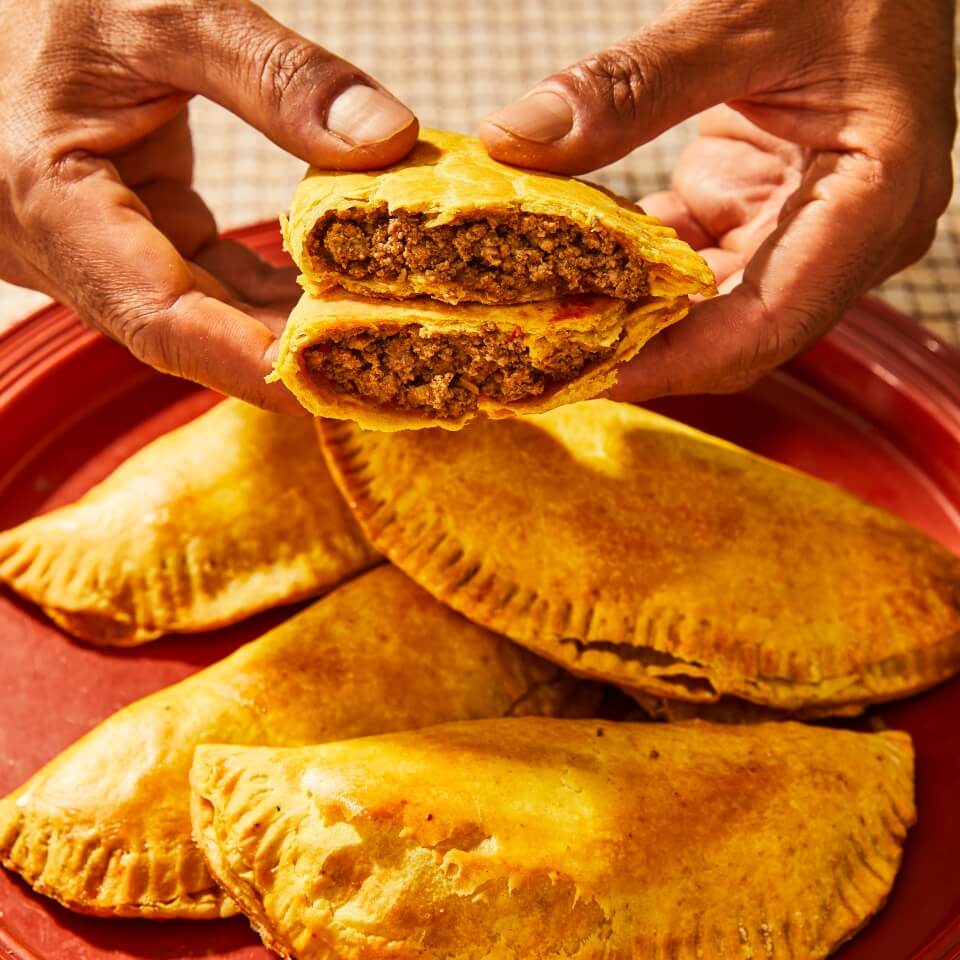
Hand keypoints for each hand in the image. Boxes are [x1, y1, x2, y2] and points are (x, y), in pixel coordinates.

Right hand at [0, 0, 417, 412]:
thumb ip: (276, 77)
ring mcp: (93, 249)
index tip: (327, 386)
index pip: (157, 317)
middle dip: (280, 355)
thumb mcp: (164, 11)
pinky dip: (263, 294)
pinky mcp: (127, 237)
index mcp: (49, 200)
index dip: (245, 363)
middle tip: (377, 371)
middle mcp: (62, 246)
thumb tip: (387, 139)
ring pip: (198, 314)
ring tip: (370, 337)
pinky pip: (200, 283)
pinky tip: (329, 297)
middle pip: (185, 332)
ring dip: (279, 327)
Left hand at [480, 0, 954, 397]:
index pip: (763, 325)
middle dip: (635, 349)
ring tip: (539, 319)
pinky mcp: (757, 211)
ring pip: (700, 306)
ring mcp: (798, 229)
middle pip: (729, 334)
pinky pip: (684, 261)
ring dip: (622, 310)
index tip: (584, 374)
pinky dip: (627, 265)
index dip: (671, 365)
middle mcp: (842, 238)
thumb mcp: (743, 18)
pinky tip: (566, 263)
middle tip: (542, 358)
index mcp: (870, 203)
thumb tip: (520, 140)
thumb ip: (635, 86)